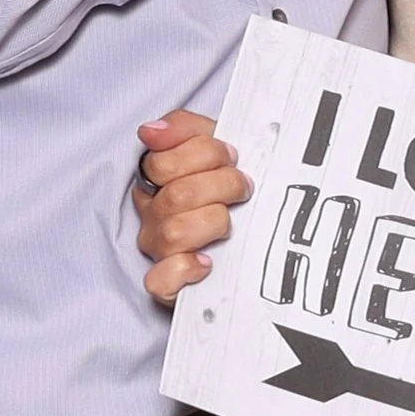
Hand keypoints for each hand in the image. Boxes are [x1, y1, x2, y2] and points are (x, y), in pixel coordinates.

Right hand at [133, 110, 249, 304]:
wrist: (264, 228)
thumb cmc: (231, 184)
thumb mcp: (214, 144)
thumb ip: (184, 129)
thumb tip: (150, 130)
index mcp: (157, 179)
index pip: (162, 162)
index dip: (206, 155)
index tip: (232, 157)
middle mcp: (153, 215)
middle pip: (176, 196)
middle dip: (221, 186)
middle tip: (243, 188)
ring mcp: (159, 250)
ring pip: (175, 233)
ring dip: (214, 221)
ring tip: (230, 221)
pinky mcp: (168, 286)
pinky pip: (160, 281)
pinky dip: (184, 270)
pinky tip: (207, 262)